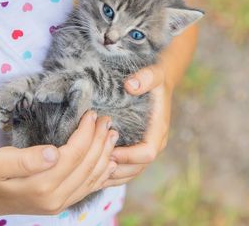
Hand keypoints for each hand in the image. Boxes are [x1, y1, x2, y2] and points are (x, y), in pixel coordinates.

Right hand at [0, 110, 118, 214]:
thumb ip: (27, 159)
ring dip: (106, 154)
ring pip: (93, 178)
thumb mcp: (0, 162)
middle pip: (88, 165)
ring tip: (112, 134)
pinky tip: (111, 161)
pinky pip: (89, 188)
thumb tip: (54, 153)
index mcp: (41, 186)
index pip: (74, 155)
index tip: (91, 114)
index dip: (86, 133)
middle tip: (106, 120)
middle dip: (100, 140)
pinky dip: (103, 173)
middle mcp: (56, 199)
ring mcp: (61, 204)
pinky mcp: (63, 204)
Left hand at [102, 64, 172, 187]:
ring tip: (90, 171)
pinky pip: (126, 170)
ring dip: (112, 175)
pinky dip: (111, 174)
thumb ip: (144, 78)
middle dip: (116, 169)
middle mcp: (154, 144)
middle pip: (137, 168)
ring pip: (130, 172)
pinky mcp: (137, 150)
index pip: (147, 153)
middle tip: (93, 163)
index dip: (128, 156)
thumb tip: (130, 85)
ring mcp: (145, 149)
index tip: (109, 150)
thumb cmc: (154, 79)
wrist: (158, 83)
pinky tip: (93, 172)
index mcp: (158, 130)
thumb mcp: (152, 74)